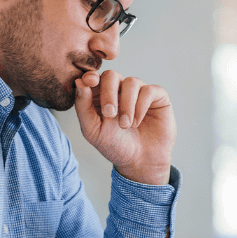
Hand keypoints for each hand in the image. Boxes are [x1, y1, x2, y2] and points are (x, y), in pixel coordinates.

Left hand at [73, 70, 174, 184]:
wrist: (140, 161)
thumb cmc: (115, 146)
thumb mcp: (93, 130)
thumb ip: (83, 106)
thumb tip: (79, 82)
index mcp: (100, 96)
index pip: (94, 77)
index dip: (91, 76)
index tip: (90, 82)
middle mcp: (120, 90)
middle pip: (112, 75)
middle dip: (108, 93)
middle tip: (109, 114)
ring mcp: (139, 92)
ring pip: (131, 82)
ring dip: (126, 104)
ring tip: (125, 125)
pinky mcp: (157, 96)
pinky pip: (148, 90)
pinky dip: (141, 106)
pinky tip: (137, 122)